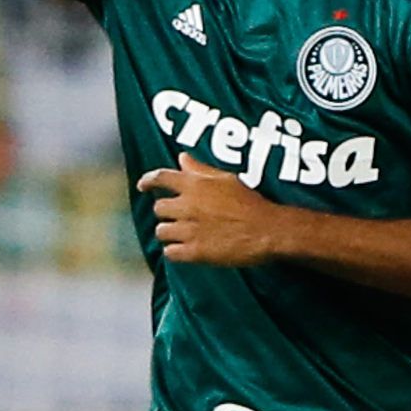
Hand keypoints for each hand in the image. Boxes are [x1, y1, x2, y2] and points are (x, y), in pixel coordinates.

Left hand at [138, 153, 290, 266]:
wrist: (268, 231)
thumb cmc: (250, 203)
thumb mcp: (226, 179)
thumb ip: (200, 170)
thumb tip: (181, 158)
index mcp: (195, 185)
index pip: (161, 178)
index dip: (148, 181)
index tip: (143, 186)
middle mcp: (188, 206)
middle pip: (158, 208)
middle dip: (166, 212)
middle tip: (179, 217)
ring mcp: (190, 230)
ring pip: (161, 231)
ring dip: (170, 233)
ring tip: (184, 234)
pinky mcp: (195, 252)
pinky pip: (170, 252)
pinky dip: (175, 251)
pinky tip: (186, 249)